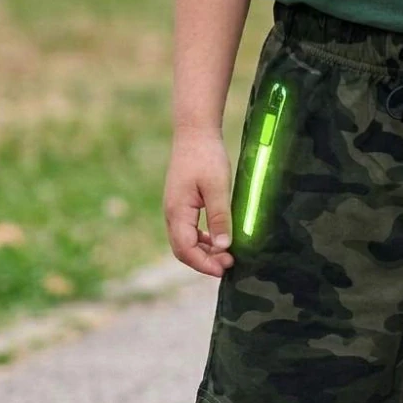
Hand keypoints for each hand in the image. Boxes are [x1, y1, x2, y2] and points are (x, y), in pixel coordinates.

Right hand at [163, 128, 234, 276]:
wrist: (195, 133)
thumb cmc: (206, 157)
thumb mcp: (218, 187)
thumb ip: (220, 217)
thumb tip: (224, 246)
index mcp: (177, 211)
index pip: (185, 249)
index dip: (204, 263)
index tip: (225, 268)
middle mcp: (172, 214)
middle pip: (183, 250)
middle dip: (205, 261)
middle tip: (230, 263)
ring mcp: (175, 210)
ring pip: (186, 242)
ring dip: (205, 252)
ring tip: (228, 255)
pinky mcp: (182, 206)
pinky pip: (189, 232)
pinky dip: (204, 241)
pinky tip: (220, 240)